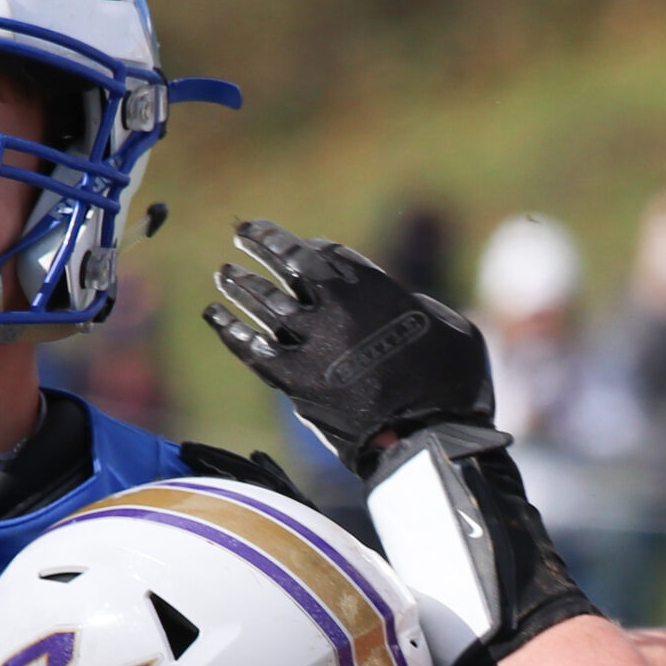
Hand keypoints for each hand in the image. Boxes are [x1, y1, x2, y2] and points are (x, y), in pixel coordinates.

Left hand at [203, 220, 495, 475]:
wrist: (429, 432)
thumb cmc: (453, 382)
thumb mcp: (448, 326)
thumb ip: (414, 307)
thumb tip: (396, 311)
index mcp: (373, 286)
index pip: (327, 253)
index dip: (309, 247)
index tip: (300, 245)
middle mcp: (335, 304)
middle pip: (288, 262)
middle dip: (263, 243)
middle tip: (242, 233)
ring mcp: (310, 340)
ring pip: (263, 300)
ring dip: (240, 283)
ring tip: (224, 273)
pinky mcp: (292, 378)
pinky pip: (249, 346)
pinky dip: (229, 328)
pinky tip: (213, 313)